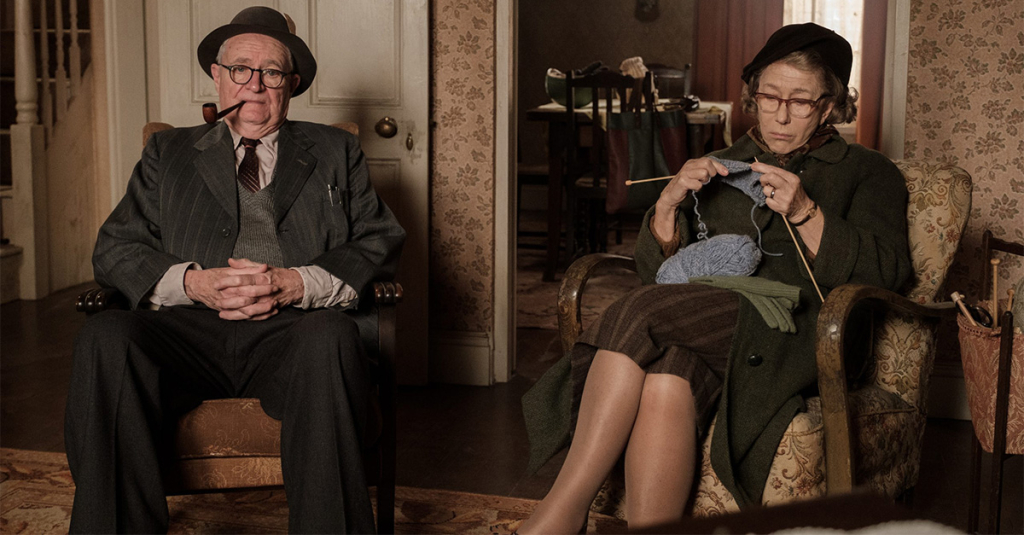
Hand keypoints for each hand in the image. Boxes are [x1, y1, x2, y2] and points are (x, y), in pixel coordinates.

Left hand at [184, 259, 304, 320]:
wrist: (295, 285)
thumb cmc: (277, 275)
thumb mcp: (262, 266)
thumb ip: (245, 264)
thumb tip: (230, 261)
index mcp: (262, 276)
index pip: (241, 279)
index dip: (227, 282)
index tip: (216, 284)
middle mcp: (265, 290)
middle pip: (243, 295)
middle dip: (228, 299)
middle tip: (216, 299)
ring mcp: (267, 302)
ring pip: (248, 309)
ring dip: (233, 312)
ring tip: (220, 312)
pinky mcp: (269, 310)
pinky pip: (254, 317)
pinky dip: (241, 318)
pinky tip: (231, 317)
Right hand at [184, 262, 275, 316]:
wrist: (197, 286)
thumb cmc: (214, 276)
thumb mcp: (230, 270)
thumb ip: (248, 267)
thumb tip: (264, 266)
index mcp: (228, 282)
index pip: (247, 283)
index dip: (261, 283)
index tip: (273, 282)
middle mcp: (227, 295)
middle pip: (248, 298)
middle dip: (263, 296)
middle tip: (276, 293)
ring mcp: (227, 306)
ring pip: (246, 311)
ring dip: (262, 309)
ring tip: (275, 305)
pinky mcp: (228, 313)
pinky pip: (245, 317)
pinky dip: (258, 317)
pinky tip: (269, 313)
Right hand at [652, 158, 728, 240]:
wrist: (671, 195)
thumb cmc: (686, 185)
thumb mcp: (696, 175)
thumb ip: (706, 170)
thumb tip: (723, 170)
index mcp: (692, 162)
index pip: (709, 160)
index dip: (719, 166)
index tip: (726, 173)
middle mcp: (688, 165)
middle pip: (707, 164)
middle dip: (712, 173)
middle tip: (707, 180)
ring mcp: (685, 173)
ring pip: (704, 173)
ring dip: (704, 181)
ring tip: (699, 184)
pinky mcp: (683, 182)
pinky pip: (698, 184)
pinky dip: (698, 188)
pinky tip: (693, 189)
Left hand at [751, 162, 813, 222]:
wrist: (803, 209)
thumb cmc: (795, 193)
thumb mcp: (792, 181)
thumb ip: (779, 176)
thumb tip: (761, 170)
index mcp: (792, 178)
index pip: (775, 170)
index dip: (762, 167)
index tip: (753, 166)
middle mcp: (788, 187)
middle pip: (769, 177)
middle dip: (763, 179)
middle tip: (763, 183)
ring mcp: (784, 198)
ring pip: (766, 190)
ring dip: (766, 191)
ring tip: (774, 194)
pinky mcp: (779, 206)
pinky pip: (767, 200)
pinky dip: (769, 200)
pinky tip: (776, 201)